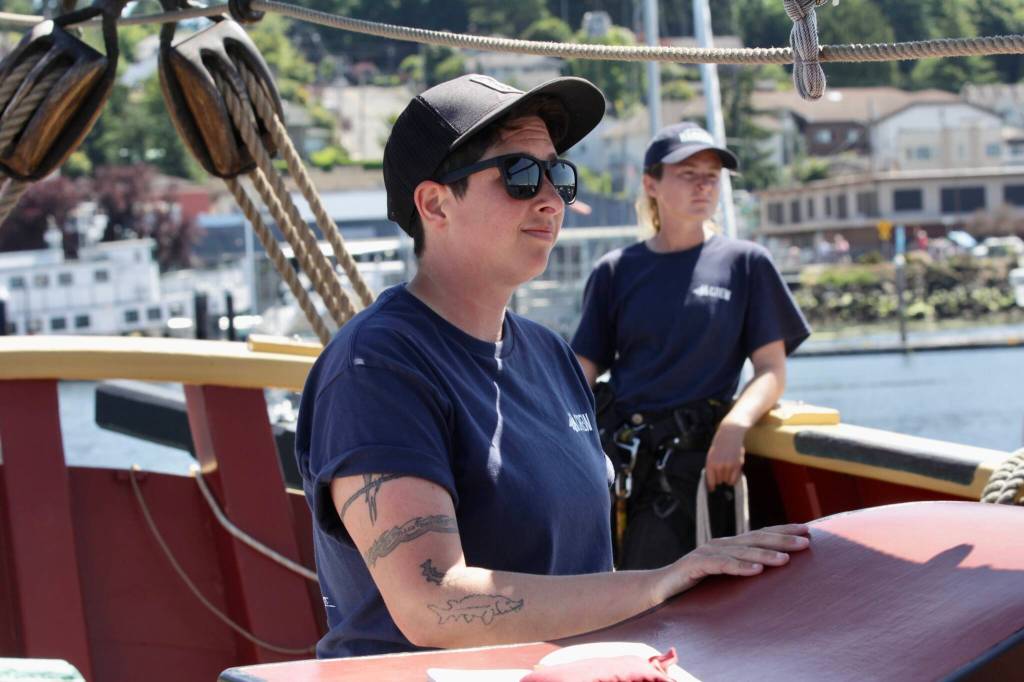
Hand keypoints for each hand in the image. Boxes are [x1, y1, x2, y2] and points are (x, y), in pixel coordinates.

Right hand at [655, 525, 810, 600]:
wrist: (658, 591)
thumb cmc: (694, 586)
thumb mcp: (724, 578)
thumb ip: (743, 571)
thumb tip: (774, 574)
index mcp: (729, 546)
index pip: (761, 534)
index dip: (783, 531)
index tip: (808, 531)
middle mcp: (720, 545)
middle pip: (755, 539)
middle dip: (782, 539)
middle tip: (806, 542)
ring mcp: (707, 553)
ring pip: (741, 551)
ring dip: (765, 554)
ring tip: (786, 559)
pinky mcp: (695, 565)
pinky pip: (721, 565)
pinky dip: (739, 566)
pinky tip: (756, 570)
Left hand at [705, 421, 745, 488]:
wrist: (730, 434)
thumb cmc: (719, 445)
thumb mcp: (711, 455)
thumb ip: (711, 467)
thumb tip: (712, 481)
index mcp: (710, 463)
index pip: (710, 481)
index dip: (711, 486)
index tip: (712, 489)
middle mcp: (719, 466)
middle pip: (719, 481)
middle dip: (719, 479)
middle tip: (721, 472)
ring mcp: (729, 466)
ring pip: (727, 481)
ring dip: (726, 478)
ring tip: (727, 469)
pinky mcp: (738, 465)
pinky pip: (735, 479)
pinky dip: (733, 479)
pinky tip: (732, 473)